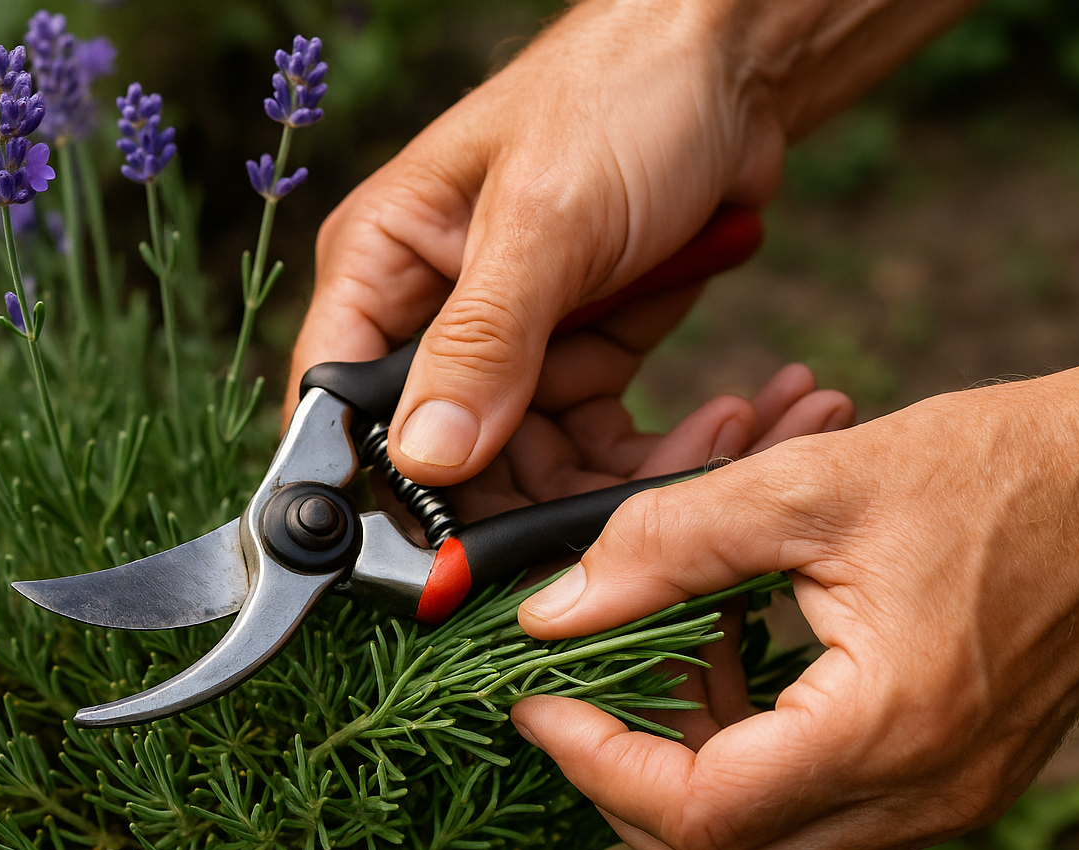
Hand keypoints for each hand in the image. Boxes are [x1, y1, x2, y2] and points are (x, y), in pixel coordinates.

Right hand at [285, 0, 971, 487]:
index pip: (342, 406)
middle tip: (608, 535)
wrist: (736, 63)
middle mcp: (433, 318)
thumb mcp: (544, 217)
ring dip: (618, 481)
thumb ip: (482, 342)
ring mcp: (510, 344)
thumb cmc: (618, 97)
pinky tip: (732, 419)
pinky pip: (601, 442)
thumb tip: (426, 461)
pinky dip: (660, 452)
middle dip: (528, 503)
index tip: (440, 559)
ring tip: (723, 442)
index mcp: (382, 269)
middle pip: (445, 461)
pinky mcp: (582, 355)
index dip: (379, 491)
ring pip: (532, 468)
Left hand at [511, 361, 1078, 849]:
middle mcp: (924, 796)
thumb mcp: (810, 485)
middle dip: (625, 798)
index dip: (594, 763)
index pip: (700, 814)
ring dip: (684, 782)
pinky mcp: (951, 781)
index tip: (534, 702)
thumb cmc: (995, 467)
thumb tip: (554, 612)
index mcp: (891, 728)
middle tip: (580, 705)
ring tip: (659, 666)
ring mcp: (944, 801)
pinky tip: (729, 661)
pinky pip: (819, 819)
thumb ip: (666, 544)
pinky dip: (747, 766)